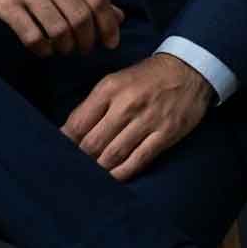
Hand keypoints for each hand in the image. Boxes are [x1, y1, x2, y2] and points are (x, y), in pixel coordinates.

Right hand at [0, 0, 125, 56]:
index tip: (110, 42)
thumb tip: (118, 16)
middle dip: (87, 41)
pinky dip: (43, 49)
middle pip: (80, 17)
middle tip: (84, 48)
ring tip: (64, 47)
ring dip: (66, 47)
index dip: (108, 25)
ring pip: (58, 30)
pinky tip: (44, 48)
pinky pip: (33, 37)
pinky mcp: (6, 4)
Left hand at [59, 52, 213, 180]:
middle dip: (80, 160)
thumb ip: (94, 105)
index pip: (79, 122)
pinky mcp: (164, 134)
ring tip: (89, 178)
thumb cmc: (146, 77)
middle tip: (73, 170)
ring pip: (113, 154)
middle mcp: (126, 104)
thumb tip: (70, 132)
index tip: (58, 153)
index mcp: (109, 88)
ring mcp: (146, 121)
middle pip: (93, 142)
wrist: (188, 69)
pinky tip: (113, 178)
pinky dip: (122, 173)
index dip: (65, 142)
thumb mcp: (116, 80)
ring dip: (98, 170)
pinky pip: (138, 160)